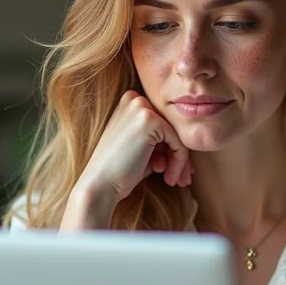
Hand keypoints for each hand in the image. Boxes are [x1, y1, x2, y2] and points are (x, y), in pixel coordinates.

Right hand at [75, 90, 192, 205]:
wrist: (100, 185)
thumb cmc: (119, 172)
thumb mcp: (141, 149)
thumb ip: (159, 140)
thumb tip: (185, 146)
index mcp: (129, 102)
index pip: (163, 124)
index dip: (170, 148)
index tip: (173, 169)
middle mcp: (134, 99)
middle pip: (171, 128)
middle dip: (178, 155)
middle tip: (182, 179)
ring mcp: (142, 107)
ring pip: (177, 135)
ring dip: (179, 162)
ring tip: (173, 180)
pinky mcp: (151, 120)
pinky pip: (178, 142)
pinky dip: (178, 163)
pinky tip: (168, 179)